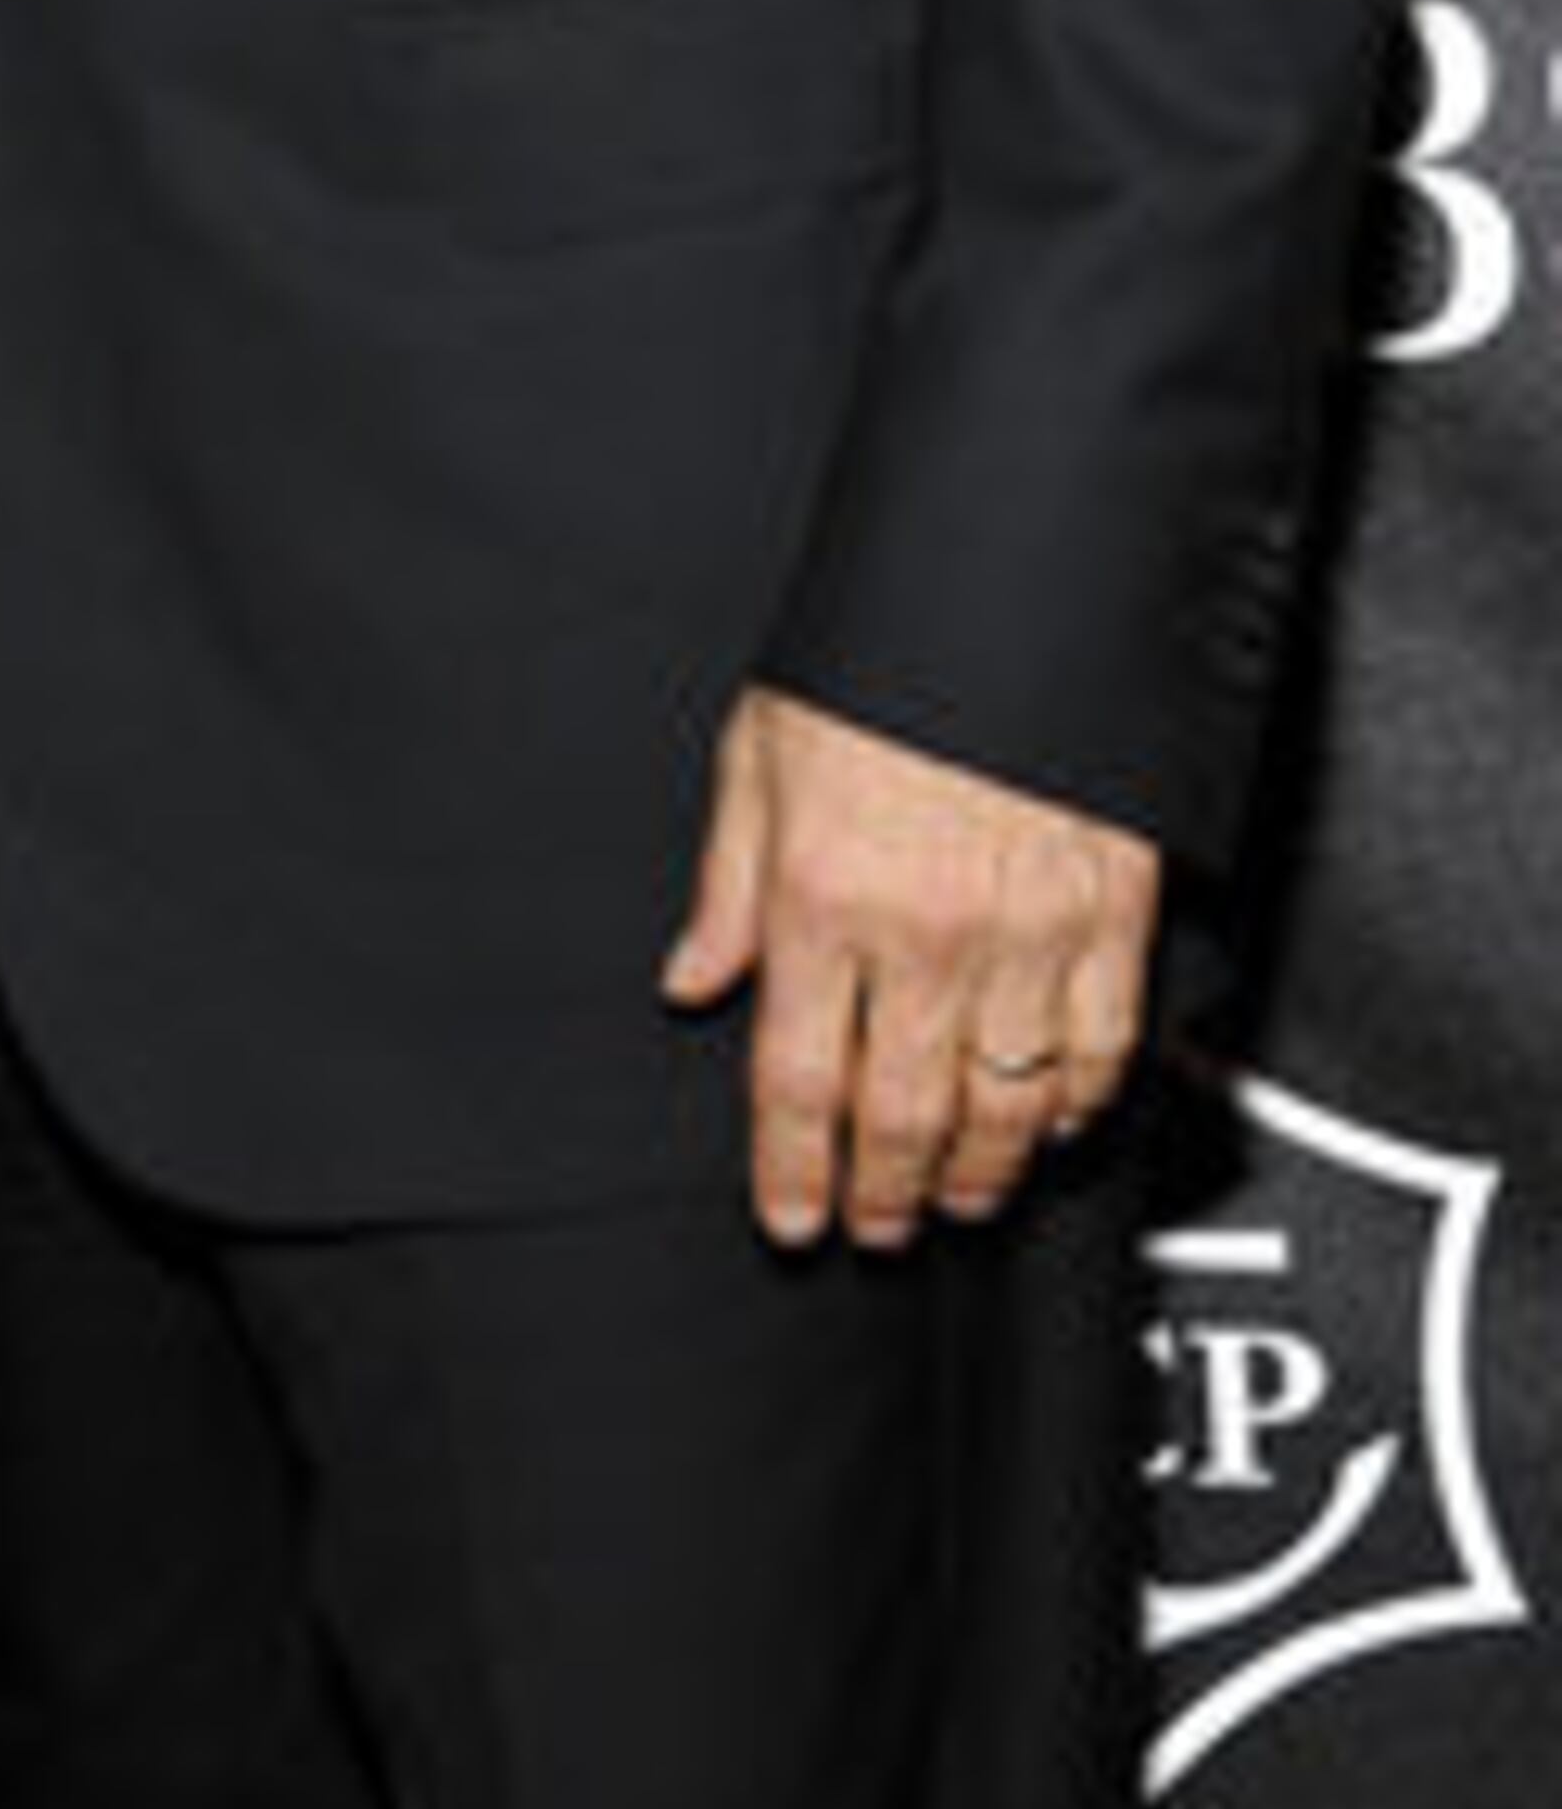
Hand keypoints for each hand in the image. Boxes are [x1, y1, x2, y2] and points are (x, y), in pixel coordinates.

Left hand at [660, 685, 1158, 1251]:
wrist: (1010, 583)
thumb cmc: (877, 654)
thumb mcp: (762, 750)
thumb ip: (729, 881)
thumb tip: (694, 978)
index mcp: (826, 894)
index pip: (798, 1081)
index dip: (792, 1171)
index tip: (792, 1216)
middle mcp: (927, 929)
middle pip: (903, 1117)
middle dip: (885, 1193)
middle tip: (875, 1225)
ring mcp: (1030, 930)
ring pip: (1005, 1106)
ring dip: (979, 1173)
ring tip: (957, 1198)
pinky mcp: (1114, 910)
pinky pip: (1100, 1049)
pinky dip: (1076, 1106)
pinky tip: (1049, 1122)